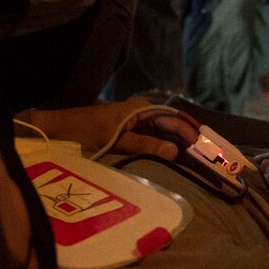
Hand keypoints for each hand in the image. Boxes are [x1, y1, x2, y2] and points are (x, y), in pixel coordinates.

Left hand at [21, 99, 200, 159]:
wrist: (62, 128)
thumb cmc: (87, 131)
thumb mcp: (117, 140)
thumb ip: (146, 144)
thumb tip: (176, 152)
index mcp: (142, 108)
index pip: (175, 120)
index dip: (192, 133)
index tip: (206, 148)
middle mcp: (143, 111)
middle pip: (172, 124)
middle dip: (189, 139)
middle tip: (207, 157)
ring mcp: (137, 120)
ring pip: (165, 131)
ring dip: (179, 143)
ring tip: (196, 160)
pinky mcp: (131, 129)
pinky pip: (155, 135)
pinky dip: (166, 145)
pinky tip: (174, 156)